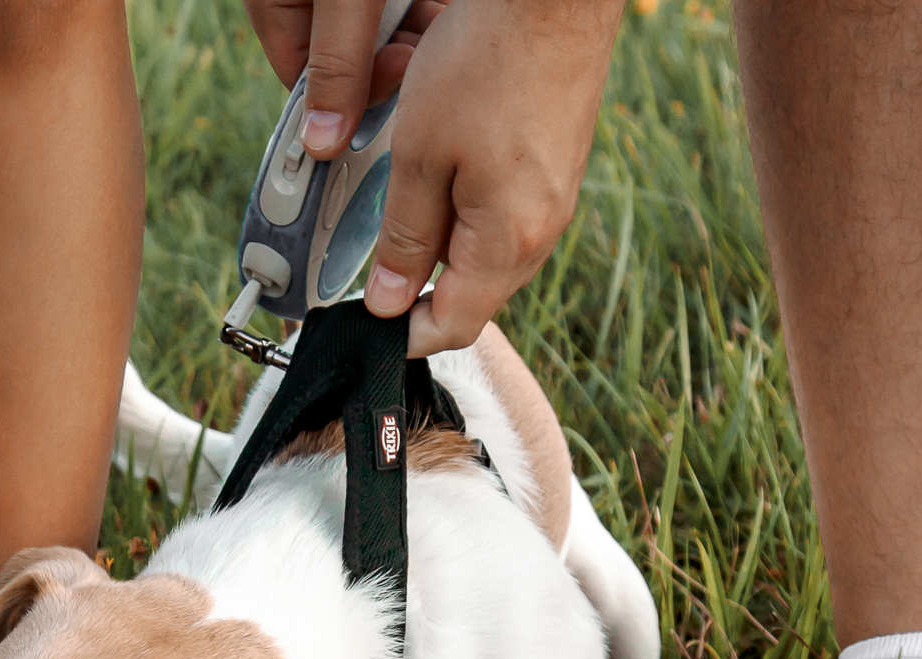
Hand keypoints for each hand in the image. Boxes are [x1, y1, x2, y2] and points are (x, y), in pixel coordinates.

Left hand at [242, 0, 623, 354]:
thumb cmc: (491, 62)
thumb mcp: (420, 156)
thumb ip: (404, 236)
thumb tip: (389, 299)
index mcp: (510, 240)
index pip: (454, 325)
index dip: (404, 333)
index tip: (366, 320)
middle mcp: (542, 230)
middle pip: (472, 295)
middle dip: (419, 290)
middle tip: (370, 264)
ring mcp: (554, 199)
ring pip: (485, 252)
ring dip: (439, 243)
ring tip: (401, 202)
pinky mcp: (555, 168)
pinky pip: (503, 214)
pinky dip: (463, 208)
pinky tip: (438, 169)